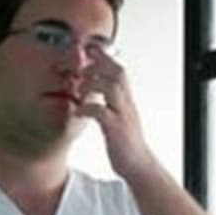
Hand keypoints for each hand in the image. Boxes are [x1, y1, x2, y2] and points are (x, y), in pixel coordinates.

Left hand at [77, 47, 157, 180]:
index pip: (119, 70)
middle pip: (118, 72)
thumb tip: (94, 91)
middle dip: (99, 64)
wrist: (138, 165)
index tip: (89, 49)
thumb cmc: (124, 142)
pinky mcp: (116, 130)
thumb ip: (108, 103)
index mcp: (126, 100)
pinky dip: (88, 108)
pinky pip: (102, 112)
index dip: (105, 58)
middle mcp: (127, 104)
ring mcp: (123, 115)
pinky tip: (78, 111)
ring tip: (78, 88)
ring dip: (92, 83)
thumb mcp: (117, 117)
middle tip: (80, 65)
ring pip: (113, 87)